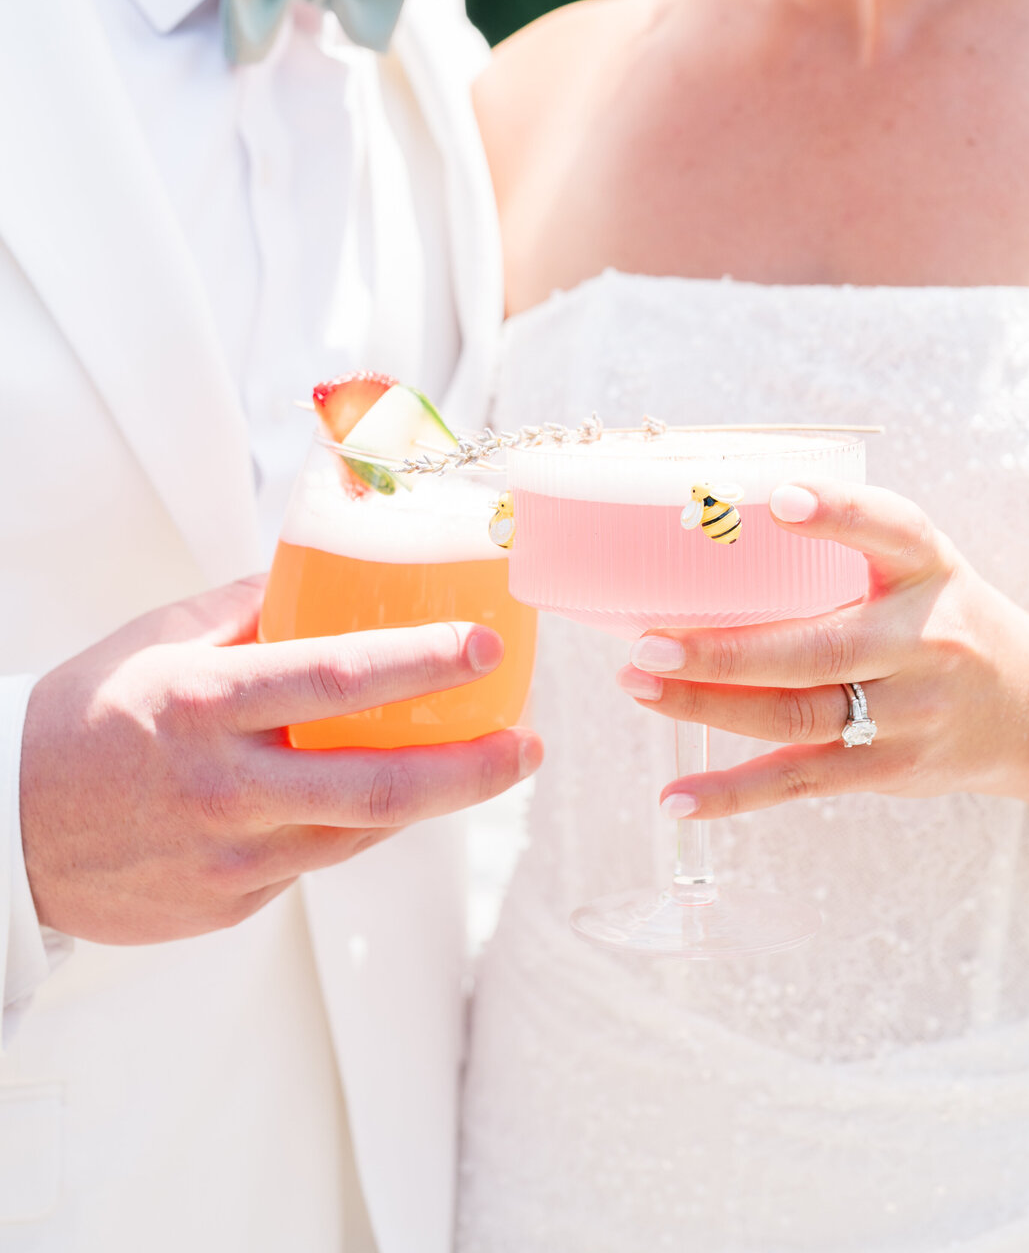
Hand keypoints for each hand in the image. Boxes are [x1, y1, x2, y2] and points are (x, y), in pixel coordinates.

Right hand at [21, 577, 541, 942]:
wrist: (5, 829)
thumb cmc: (87, 716)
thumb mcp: (163, 639)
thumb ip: (255, 608)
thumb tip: (337, 571)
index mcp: (205, 704)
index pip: (336, 681)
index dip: (422, 665)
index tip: (487, 648)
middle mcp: (225, 789)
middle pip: (379, 789)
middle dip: (473, 770)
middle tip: (527, 744)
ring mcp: (230, 860)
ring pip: (360, 833)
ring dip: (432, 800)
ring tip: (482, 763)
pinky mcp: (231, 906)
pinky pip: (316, 860)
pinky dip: (356, 826)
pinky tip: (377, 795)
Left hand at [617, 480, 1028, 820]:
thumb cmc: (946, 618)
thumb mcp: (922, 565)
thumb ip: (849, 544)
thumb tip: (719, 514)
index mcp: (929, 569)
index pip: (890, 530)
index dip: (837, 512)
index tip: (778, 498)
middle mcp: (925, 642)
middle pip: (817, 651)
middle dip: (726, 652)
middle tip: (647, 643)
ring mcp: (909, 714)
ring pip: (797, 718)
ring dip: (708, 709)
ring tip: (640, 687)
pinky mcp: (888, 770)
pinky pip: (801, 782)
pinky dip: (733, 794)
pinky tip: (676, 797)